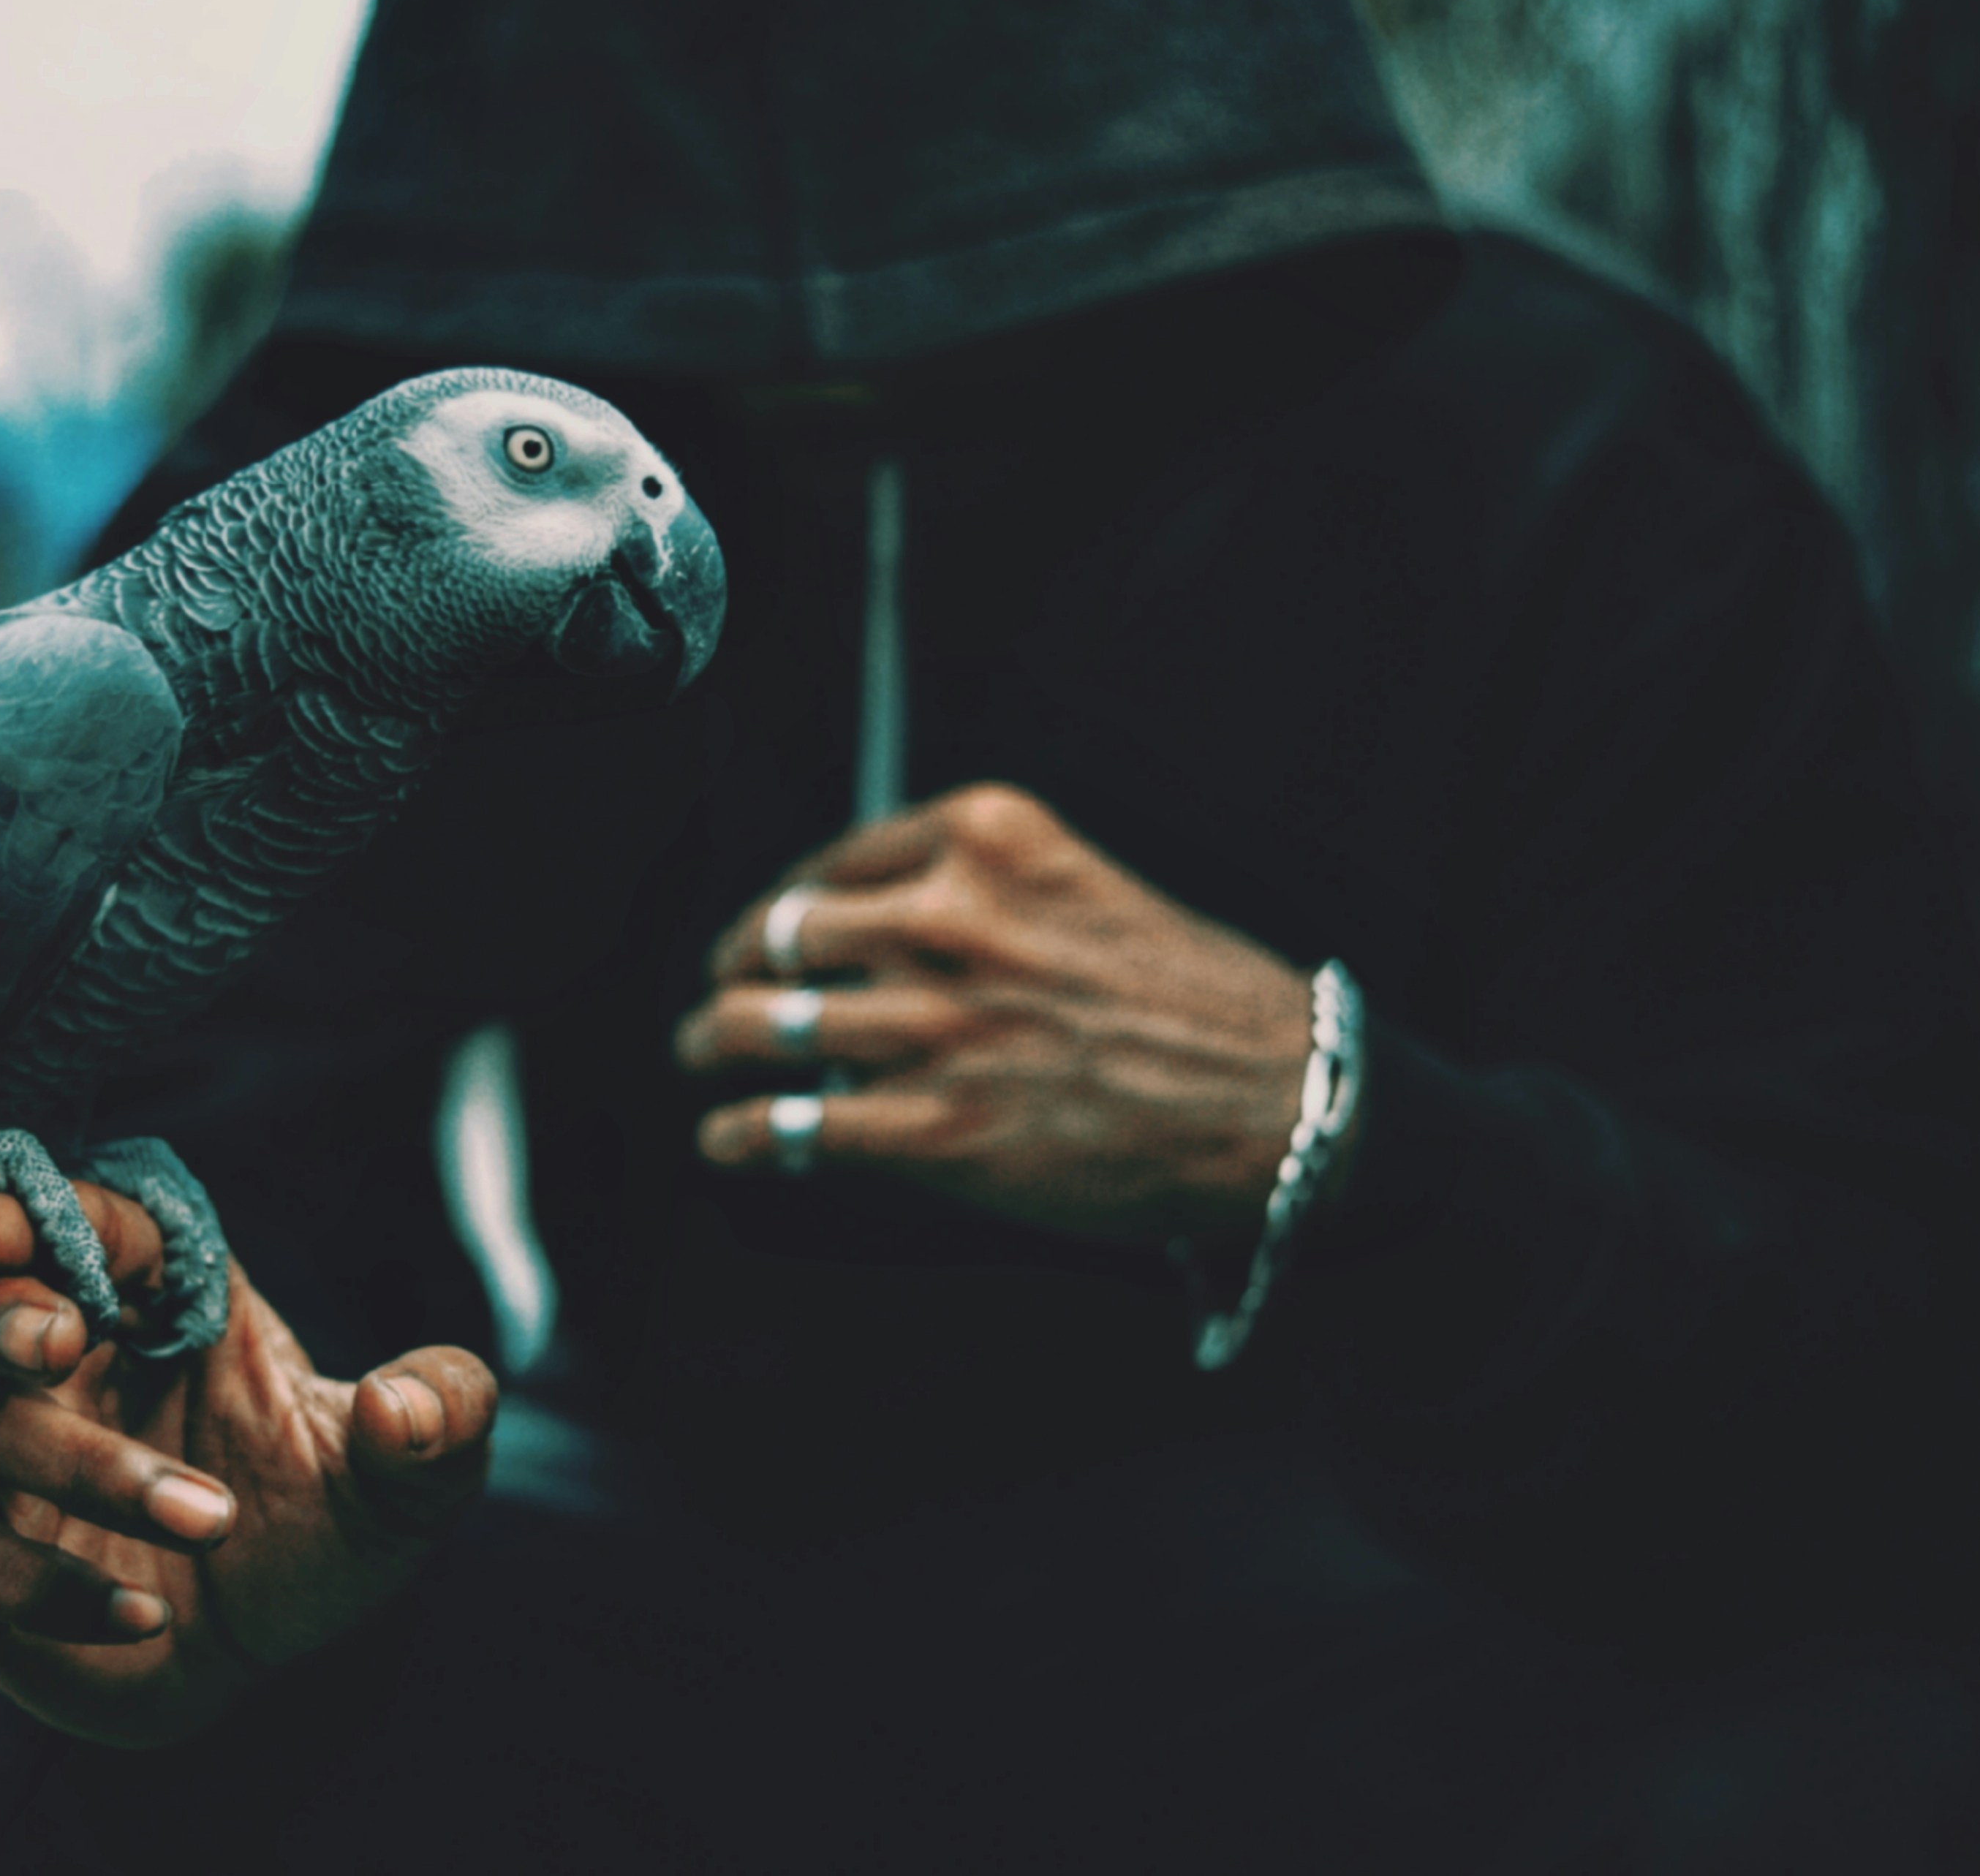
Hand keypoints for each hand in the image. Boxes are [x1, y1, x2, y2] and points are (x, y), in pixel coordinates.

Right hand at [0, 1181, 495, 1746]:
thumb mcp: (412, 1478)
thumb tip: (401, 1405)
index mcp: (163, 1304)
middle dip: (4, 1309)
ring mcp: (14, 1465)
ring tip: (213, 1519)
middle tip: (59, 1338)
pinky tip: (142, 1616)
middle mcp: (73, 1367)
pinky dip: (41, 1585)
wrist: (272, 1659)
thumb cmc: (325, 1528)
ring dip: (90, 1470)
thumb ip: (444, 1416)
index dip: (34, 1209)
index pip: (89, 1223)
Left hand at [677, 783, 1317, 1241]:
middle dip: (734, 966)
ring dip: (715, 1043)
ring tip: (703, 1054)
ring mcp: (935, 1026)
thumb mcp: (1082, 888)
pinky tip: (729, 1139)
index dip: (786, 901)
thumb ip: (982, 892)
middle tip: (719, 990)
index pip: (836, 858)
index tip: (770, 928)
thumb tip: (881, 927)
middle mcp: (948, 920)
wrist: (1276, 1098)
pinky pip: (795, 1125)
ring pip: (764, 1024)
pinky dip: (742, 1133)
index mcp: (986, 841)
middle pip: (783, 934)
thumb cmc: (1198, 998)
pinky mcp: (936, 1127)